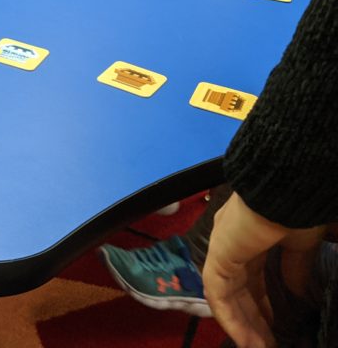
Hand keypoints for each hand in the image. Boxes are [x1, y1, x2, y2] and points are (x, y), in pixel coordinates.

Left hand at [204, 193, 323, 347]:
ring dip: (242, 324)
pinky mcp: (219, 254)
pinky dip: (229, 317)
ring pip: (227, 294)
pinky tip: (245, 339)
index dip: (263, 303)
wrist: (286, 187)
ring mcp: (223, 247)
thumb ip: (296, 268)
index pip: (251, 276)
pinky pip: (218, 292)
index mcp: (250, 235)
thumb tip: (299, 294)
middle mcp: (232, 241)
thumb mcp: (300, 243)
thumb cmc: (296, 206)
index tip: (277, 325)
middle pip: (239, 289)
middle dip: (253, 319)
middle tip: (267, 344)